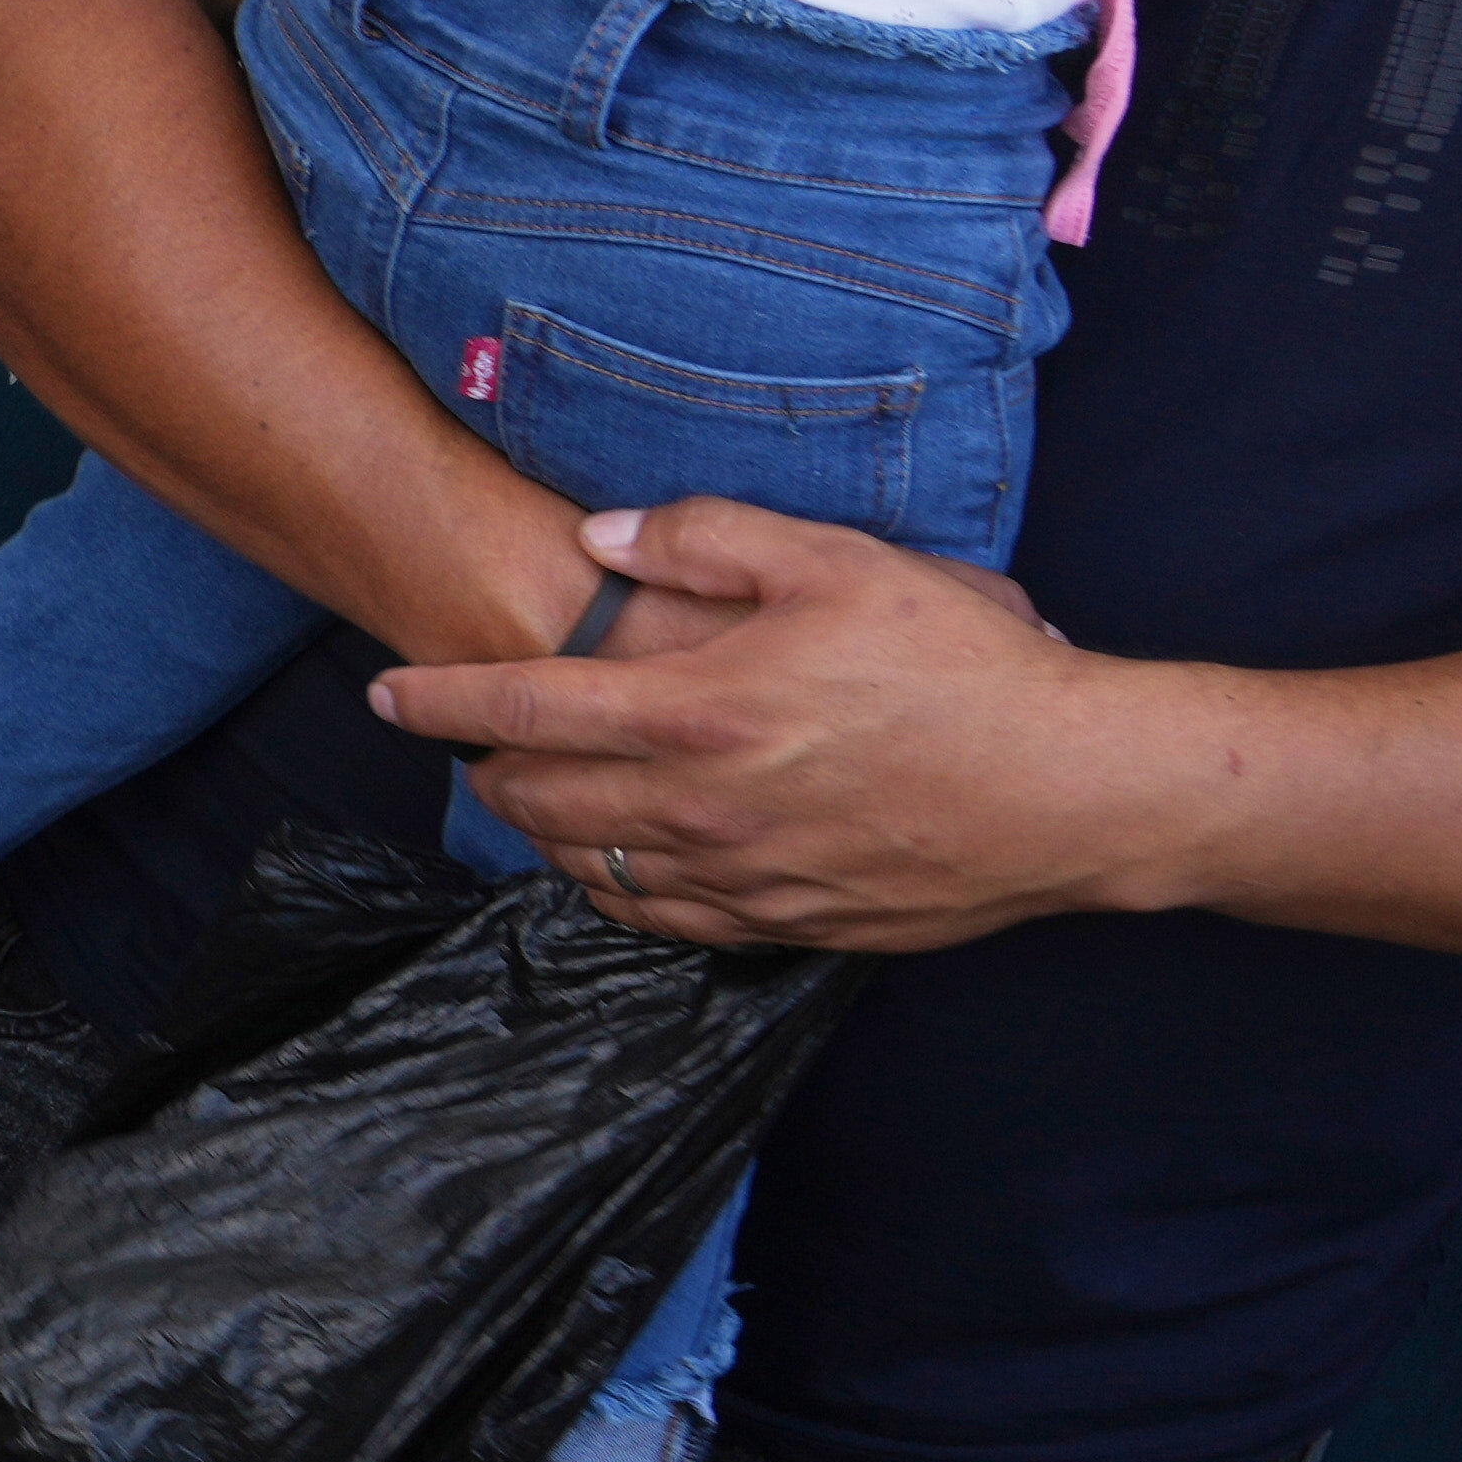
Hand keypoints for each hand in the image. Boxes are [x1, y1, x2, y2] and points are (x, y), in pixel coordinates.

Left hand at [370, 494, 1168, 952]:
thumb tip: (600, 537)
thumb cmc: (967, 665)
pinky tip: (616, 866)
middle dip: (483, 769)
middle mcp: (702, 809)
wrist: (1078, 790)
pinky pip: (666, 921)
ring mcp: (745, 879)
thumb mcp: (839, 563)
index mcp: (698, 713)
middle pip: (537, 800)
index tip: (383, 693)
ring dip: (544, 833)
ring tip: (531, 794)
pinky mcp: (792, 924)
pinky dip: (618, 892)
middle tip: (466, 740)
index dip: (435, 699)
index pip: (518, 708)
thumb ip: (708, 539)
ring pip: (592, 870)